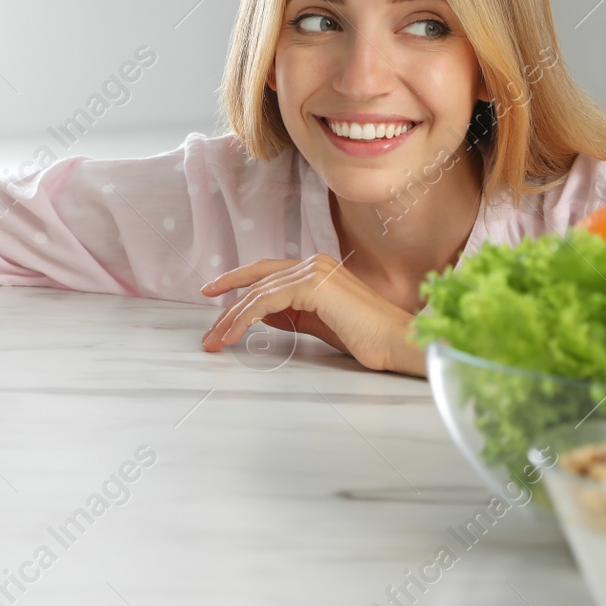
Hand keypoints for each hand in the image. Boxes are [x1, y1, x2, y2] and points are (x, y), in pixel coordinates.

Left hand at [197, 255, 424, 375]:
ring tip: (216, 341)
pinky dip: (246, 319)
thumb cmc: (365, 338)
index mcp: (316, 269)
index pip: (266, 271)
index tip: (212, 293)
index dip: (237, 280)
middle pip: (257, 281)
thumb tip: (262, 314)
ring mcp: (313, 271)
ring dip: (232, 318)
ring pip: (258, 293)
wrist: (395, 342)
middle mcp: (313, 263)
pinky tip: (234, 336)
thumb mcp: (317, 323)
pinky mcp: (313, 285)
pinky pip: (267, 301)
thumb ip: (291, 314)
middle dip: (229, 306)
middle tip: (209, 332)